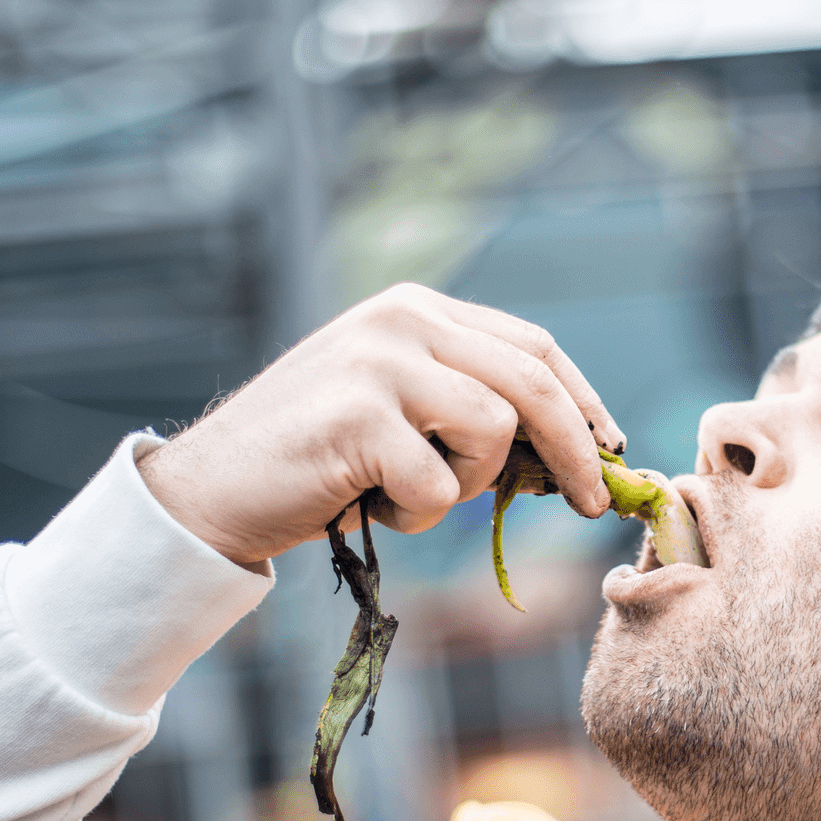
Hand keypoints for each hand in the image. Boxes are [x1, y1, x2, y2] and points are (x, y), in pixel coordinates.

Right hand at [138, 284, 625, 564]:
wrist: (209, 491)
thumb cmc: (315, 461)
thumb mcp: (400, 411)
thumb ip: (469, 405)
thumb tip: (577, 451)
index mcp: (417, 308)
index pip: (533, 346)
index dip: (583, 402)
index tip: (611, 449)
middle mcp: (401, 319)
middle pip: (533, 381)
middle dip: (577, 450)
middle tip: (589, 503)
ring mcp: (378, 362)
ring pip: (494, 430)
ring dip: (468, 484)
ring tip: (410, 492)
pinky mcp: (357, 417)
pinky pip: (440, 482)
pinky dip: (420, 512)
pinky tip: (371, 503)